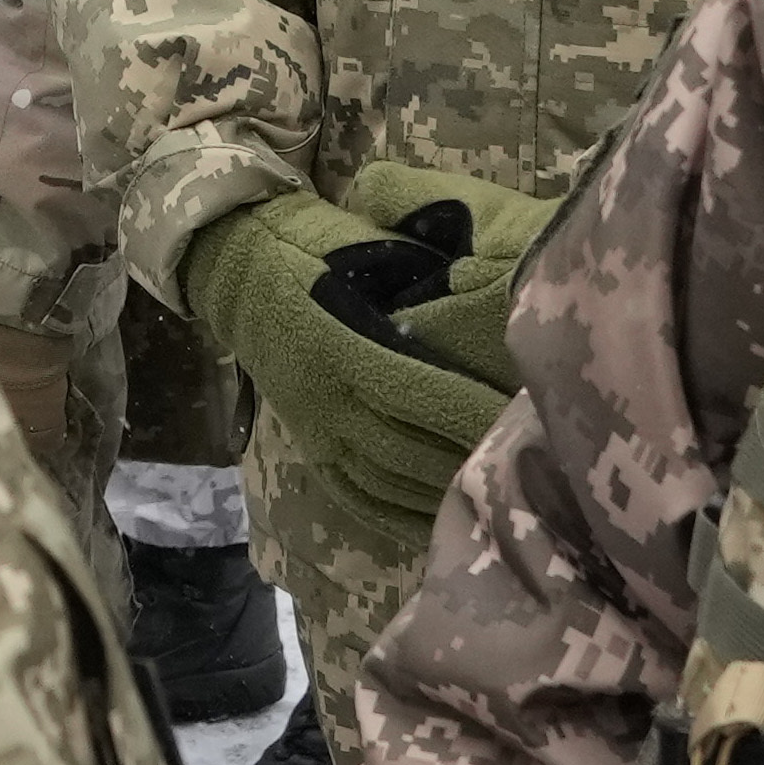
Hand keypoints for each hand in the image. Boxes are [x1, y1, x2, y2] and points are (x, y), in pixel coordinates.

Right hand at [178, 191, 521, 503]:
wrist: (237, 266)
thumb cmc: (319, 244)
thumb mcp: (372, 243)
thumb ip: (425, 273)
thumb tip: (492, 288)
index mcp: (341, 344)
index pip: (414, 390)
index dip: (467, 408)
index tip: (516, 416)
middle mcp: (327, 399)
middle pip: (407, 446)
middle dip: (468, 456)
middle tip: (526, 465)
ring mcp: (317, 431)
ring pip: (388, 480)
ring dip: (443, 491)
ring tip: (499, 497)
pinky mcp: (312, 450)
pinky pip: (360, 497)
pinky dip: (402, 516)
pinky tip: (444, 521)